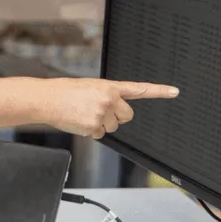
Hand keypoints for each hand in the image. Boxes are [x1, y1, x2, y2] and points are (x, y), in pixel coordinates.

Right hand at [39, 78, 178, 138]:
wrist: (46, 99)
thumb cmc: (63, 92)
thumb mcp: (88, 87)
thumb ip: (105, 96)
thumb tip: (113, 112)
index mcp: (109, 87)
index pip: (139, 89)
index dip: (159, 91)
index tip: (174, 91)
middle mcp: (109, 99)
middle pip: (126, 116)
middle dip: (116, 117)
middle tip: (98, 112)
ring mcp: (103, 114)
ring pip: (112, 127)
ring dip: (100, 124)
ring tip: (83, 114)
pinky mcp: (94, 126)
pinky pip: (100, 134)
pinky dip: (90, 131)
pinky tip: (78, 121)